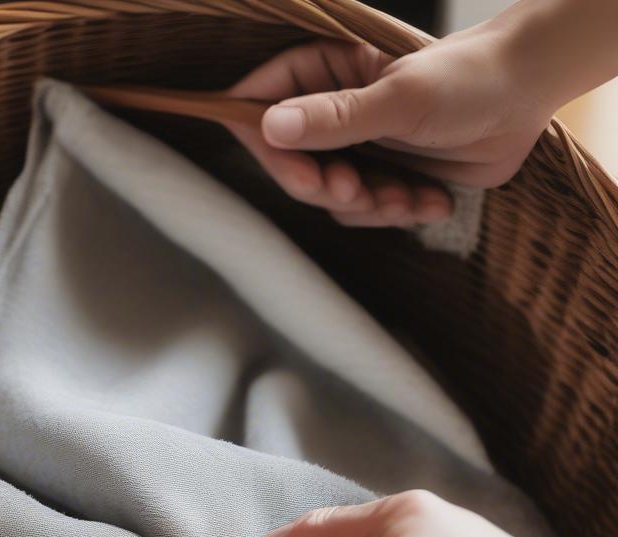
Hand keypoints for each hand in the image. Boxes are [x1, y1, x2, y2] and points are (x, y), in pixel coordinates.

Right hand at [226, 23, 554, 226]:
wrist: (528, 95)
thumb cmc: (468, 78)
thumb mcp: (398, 99)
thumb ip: (334, 117)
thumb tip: (272, 125)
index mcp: (322, 72)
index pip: (260, 105)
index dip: (268, 145)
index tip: (301, 173)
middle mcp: (330, 110)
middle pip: (291, 164)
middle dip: (327, 189)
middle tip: (357, 191)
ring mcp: (353, 146)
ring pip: (327, 197)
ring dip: (368, 206)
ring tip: (406, 196)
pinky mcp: (380, 175)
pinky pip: (364, 212)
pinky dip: (396, 213)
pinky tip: (430, 201)